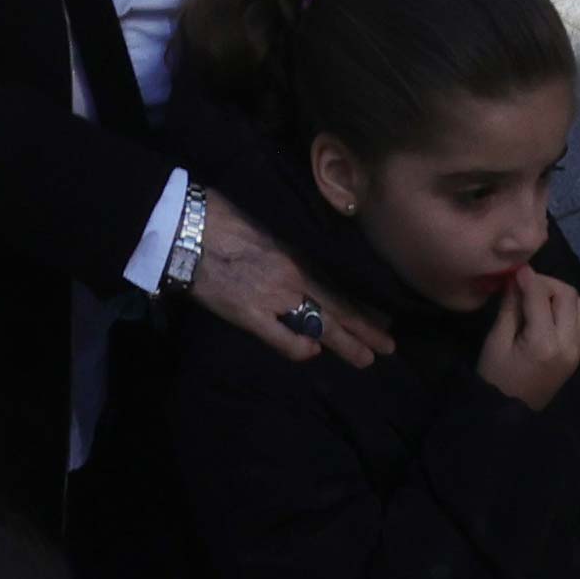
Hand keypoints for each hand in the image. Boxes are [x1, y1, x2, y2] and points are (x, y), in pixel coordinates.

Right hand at [192, 191, 393, 368]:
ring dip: (346, 343)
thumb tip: (303, 273)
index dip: (361, 304)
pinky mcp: (249, 314)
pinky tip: (313, 353)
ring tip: (367, 358)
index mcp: (298, 255)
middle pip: (339, 308)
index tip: (383, 315)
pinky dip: (300, 348)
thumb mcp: (267, 232)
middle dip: (365, 328)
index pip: (340, 286)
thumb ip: (288, 253)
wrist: (190, 227)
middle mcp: (295, 277)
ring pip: (321, 325)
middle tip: (389, 345)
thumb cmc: (223, 220)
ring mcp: (274, 298)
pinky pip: (282, 338)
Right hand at [478, 268, 579, 409]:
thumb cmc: (496, 378)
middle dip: (547, 283)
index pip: (541, 295)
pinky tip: (550, 318)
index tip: (516, 269)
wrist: (509, 414)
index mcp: (544, 342)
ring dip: (561, 297)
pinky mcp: (578, 356)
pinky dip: (570, 314)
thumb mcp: (496, 341)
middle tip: (526, 286)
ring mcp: (577, 351)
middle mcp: (568, 344)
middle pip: (568, 295)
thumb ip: (510, 308)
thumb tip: (516, 279)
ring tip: (538, 301)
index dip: (528, 277)